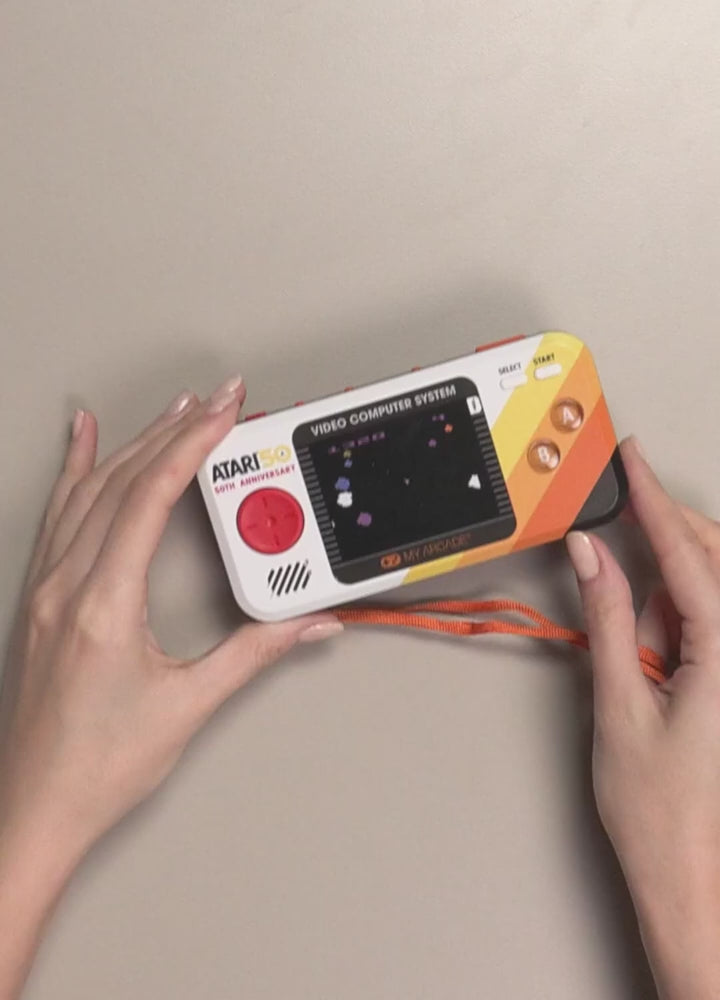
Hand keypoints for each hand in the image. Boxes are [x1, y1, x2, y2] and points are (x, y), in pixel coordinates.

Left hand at [0, 378, 340, 998]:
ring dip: (133, 443)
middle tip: (216, 398)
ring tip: (173, 409)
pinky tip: (78, 439)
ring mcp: (45, 588)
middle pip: (121, 482)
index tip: (222, 412)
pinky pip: (58, 514)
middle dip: (173, 430)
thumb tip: (308, 622)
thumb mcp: (188, 706)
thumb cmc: (97, 767)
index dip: (190, 445)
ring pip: (88, 491)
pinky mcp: (39, 597)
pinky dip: (73, 469)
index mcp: (102, 605)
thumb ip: (254, 653)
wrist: (34, 808)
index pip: (150, 498)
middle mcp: (66, 586)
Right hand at [566, 437, 719, 999]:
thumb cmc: (662, 813)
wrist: (692, 881)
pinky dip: (680, 622)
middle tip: (615, 543)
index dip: (654, 500)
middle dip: (664, 543)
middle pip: (713, 560)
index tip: (633, 460)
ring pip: (713, 588)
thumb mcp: (620, 704)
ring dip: (670, 597)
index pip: (689, 556)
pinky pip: (713, 621)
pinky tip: (658, 658)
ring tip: (640, 655)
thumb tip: (590, 554)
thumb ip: (606, 617)